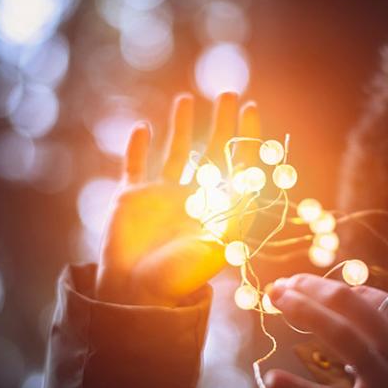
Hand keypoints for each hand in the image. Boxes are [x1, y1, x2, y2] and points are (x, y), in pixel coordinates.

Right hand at [96, 92, 260, 305]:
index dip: (246, 136)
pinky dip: (137, 147)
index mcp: (217, 208)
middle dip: (220, 123)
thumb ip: (237, 210)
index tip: (251, 107)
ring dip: (181, 126)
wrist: (137, 294)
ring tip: (186, 99)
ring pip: (175, 153)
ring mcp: (161, 197)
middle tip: (227, 93)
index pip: (236, 164)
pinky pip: (134, 167)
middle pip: (210, 151)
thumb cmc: (182, 275)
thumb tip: (255, 177)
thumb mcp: (220, 243)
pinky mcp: (131, 199)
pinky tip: (143, 128)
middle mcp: (192, 198)